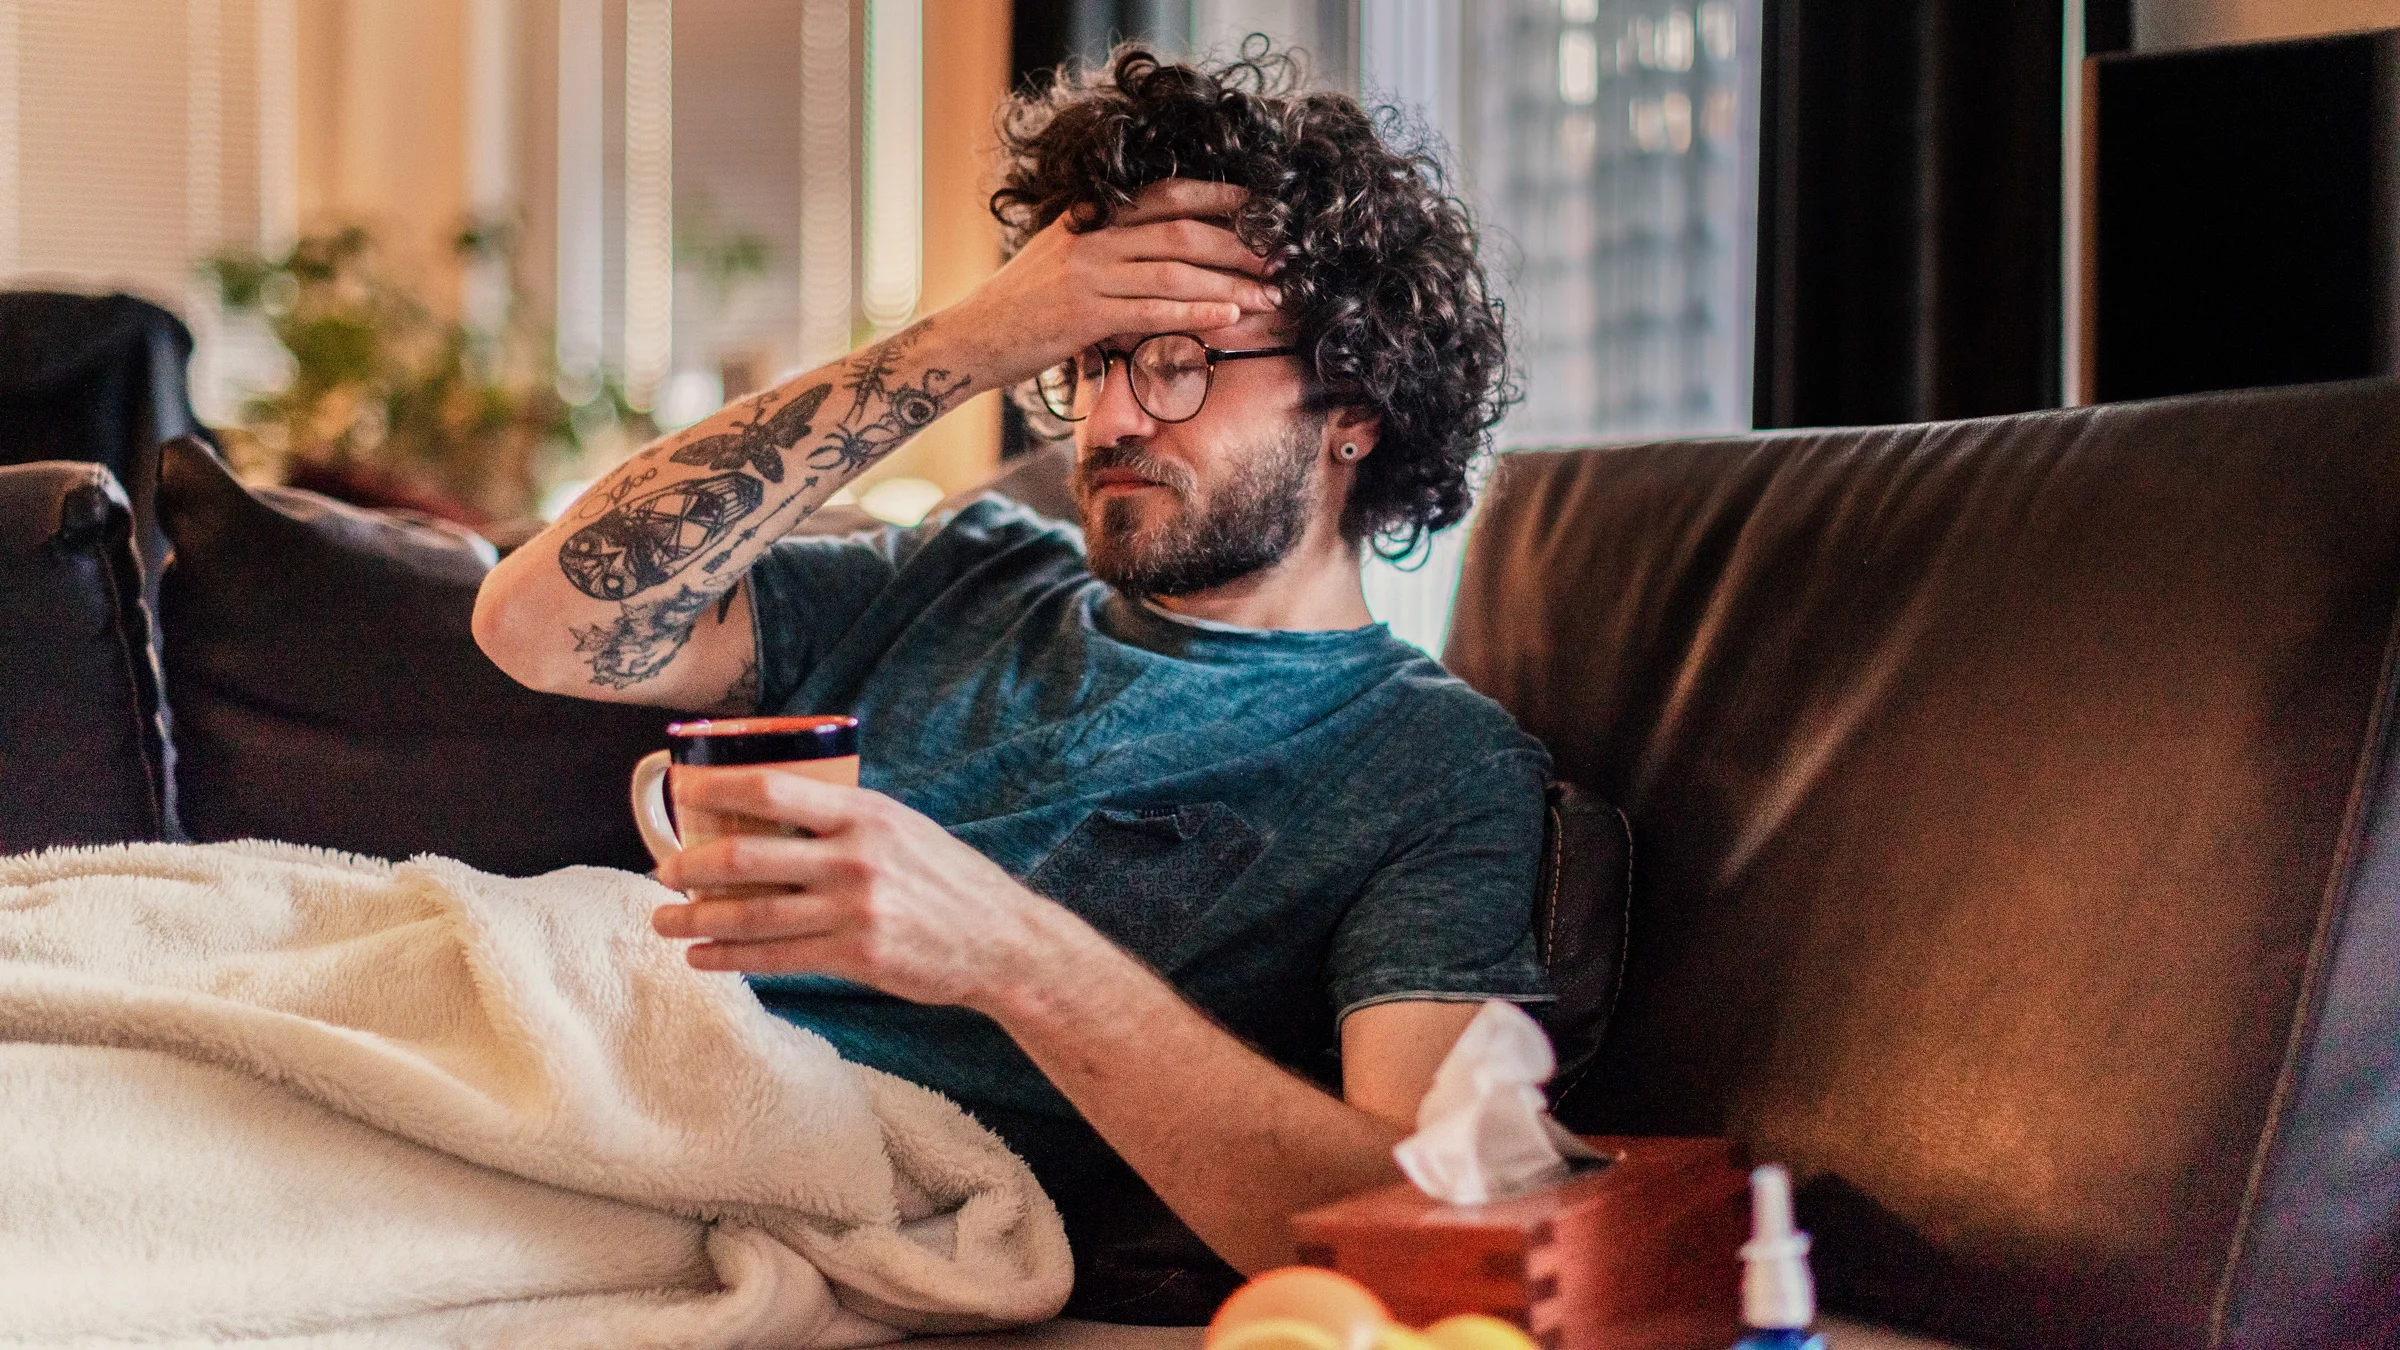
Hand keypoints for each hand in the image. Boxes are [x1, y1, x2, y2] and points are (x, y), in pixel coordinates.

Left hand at [648, 766, 1083, 1010]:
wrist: (1001, 939)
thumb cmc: (948, 880)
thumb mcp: (901, 827)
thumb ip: (844, 819)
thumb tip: (773, 811)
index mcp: (863, 813)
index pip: (771, 789)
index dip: (715, 788)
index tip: (680, 789)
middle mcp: (853, 857)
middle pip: (746, 857)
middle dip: (690, 866)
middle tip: (664, 870)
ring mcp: (853, 909)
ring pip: (751, 914)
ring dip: (696, 919)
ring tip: (664, 920)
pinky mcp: (855, 956)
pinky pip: (775, 958)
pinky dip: (729, 958)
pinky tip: (702, 957)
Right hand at [943, 178, 1281, 389]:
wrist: (967, 340)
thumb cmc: (1018, 309)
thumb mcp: (1058, 261)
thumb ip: (1104, 250)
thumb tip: (1156, 257)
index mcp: (1089, 218)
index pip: (1163, 195)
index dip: (1216, 197)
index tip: (1258, 206)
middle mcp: (1091, 238)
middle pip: (1180, 232)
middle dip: (1237, 245)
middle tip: (1280, 258)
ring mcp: (1086, 275)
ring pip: (1173, 273)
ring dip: (1228, 284)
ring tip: (1268, 296)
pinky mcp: (1081, 317)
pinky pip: (1151, 313)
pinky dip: (1195, 314)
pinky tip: (1228, 318)